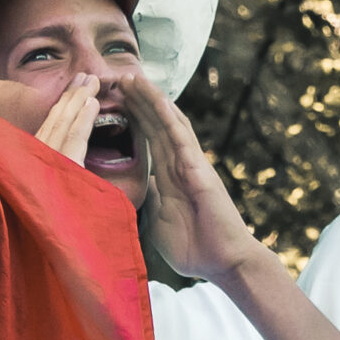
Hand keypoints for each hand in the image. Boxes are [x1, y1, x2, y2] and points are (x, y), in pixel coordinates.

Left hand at [110, 63, 265, 281]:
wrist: (223, 262)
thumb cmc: (195, 248)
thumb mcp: (160, 222)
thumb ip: (151, 201)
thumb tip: (138, 189)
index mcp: (169, 177)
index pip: (149, 140)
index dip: (134, 119)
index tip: (116, 100)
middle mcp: (180, 165)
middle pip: (156, 125)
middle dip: (138, 101)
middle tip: (119, 78)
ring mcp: (190, 164)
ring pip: (168, 124)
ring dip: (151, 100)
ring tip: (133, 79)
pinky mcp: (198, 170)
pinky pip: (181, 138)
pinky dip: (169, 117)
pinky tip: (157, 99)